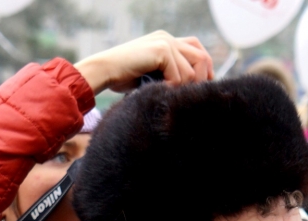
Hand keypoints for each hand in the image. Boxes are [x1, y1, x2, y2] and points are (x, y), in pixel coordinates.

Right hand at [74, 31, 213, 93]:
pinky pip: (181, 75)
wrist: (104, 71)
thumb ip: (170, 73)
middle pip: (202, 57)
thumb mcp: (152, 73)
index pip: (198, 49)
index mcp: (166, 41)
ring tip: (169, 92)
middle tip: (192, 95)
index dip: (204, 68)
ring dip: (184, 87)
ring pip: (193, 70)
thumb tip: (193, 86)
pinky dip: (173, 87)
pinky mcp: (161, 50)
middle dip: (202, 79)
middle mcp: (167, 38)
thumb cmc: (123, 78)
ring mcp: (165, 42)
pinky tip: (160, 89)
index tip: (201, 87)